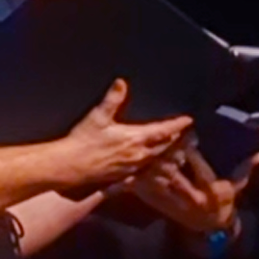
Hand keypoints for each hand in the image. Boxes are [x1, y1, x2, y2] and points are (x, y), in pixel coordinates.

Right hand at [46, 80, 191, 191]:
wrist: (70, 165)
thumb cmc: (83, 140)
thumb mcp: (97, 117)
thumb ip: (112, 100)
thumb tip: (121, 83)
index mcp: (135, 138)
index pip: (163, 130)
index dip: (177, 125)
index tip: (188, 120)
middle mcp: (138, 154)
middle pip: (164, 147)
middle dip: (176, 140)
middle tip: (186, 134)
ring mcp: (133, 167)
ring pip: (157, 159)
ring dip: (166, 153)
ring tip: (173, 148)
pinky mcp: (124, 175)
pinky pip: (145, 170)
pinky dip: (153, 165)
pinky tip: (152, 164)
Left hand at [121, 143, 258, 237]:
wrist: (210, 227)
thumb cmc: (224, 202)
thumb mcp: (236, 187)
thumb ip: (245, 170)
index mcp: (209, 189)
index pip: (201, 169)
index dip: (193, 155)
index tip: (187, 138)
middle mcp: (190, 196)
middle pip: (175, 175)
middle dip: (165, 158)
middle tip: (156, 142)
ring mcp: (174, 202)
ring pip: (158, 183)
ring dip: (148, 168)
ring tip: (139, 152)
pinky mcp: (160, 206)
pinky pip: (147, 194)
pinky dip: (136, 184)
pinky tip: (124, 174)